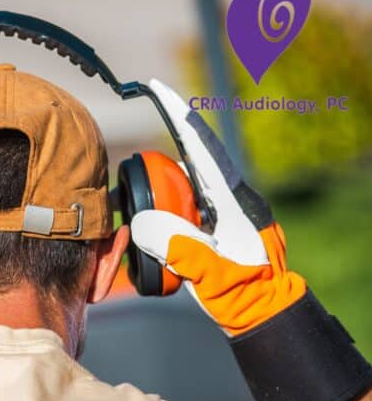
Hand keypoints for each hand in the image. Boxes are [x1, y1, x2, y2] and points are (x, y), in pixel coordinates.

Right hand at [129, 79, 304, 335]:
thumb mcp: (210, 273)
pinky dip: (169, 205)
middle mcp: (230, 198)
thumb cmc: (242, 295)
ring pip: (189, 183)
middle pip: (191, 161)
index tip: (157, 88)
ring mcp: (226, 210)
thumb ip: (179, 248)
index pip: (200, 148)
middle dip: (163, 156)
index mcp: (232, 201)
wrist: (263, 312)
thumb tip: (144, 222)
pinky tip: (158, 222)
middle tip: (137, 171)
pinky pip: (188, 203)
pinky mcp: (219, 223)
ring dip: (164, 188)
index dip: (178, 116)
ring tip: (142, 204)